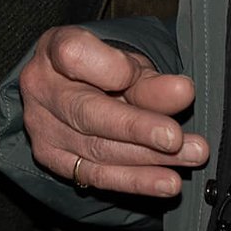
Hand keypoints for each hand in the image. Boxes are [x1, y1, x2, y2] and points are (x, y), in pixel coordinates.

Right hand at [17, 26, 206, 198]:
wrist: (73, 90)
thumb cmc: (103, 69)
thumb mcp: (127, 64)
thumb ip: (151, 81)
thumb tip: (183, 92)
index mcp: (55, 49)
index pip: (75, 55)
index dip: (112, 69)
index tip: (138, 75)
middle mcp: (41, 87)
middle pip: (86, 111)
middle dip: (136, 127)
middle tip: (174, 137)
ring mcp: (42, 127)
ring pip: (97, 148)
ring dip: (149, 158)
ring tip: (189, 156)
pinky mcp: (52, 160)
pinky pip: (96, 176)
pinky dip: (136, 181)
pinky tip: (165, 181)